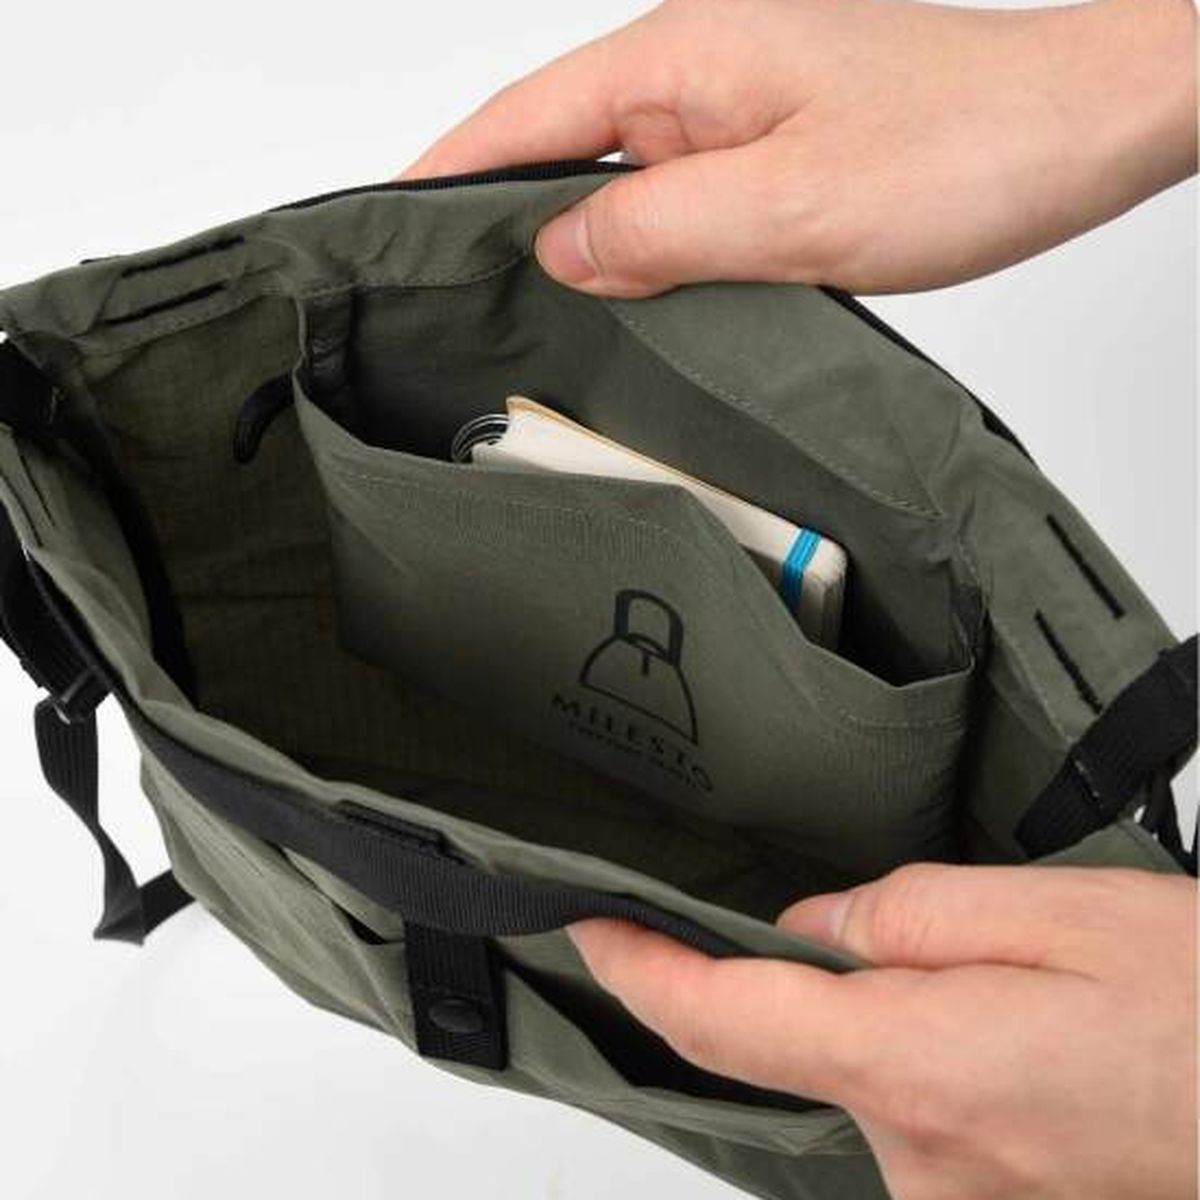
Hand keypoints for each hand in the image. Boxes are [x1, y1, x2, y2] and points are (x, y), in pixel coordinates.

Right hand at [402, 0, 1196, 297]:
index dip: (446, 175)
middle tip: (450, 303)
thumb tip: (561, 250)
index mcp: (681, 59)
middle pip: (559, 149)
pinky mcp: (771, 152)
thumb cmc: (965, 142)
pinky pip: (677, 202)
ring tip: (531, 319)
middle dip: (501, 220)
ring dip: (579, 244)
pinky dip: (644, 250)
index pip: (522, 119)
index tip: (384, 223)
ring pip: (621, 183)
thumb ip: (657, 228)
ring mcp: (735, 113)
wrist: (1078, 128)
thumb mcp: (787, 206)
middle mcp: (698, 73)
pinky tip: (636, 301)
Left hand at [569, 864, 1198, 1199]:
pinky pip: (909, 1113)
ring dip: (888, 1017)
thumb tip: (809, 929)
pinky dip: (922, 1058)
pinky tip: (1011, 1032)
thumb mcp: (1056, 911)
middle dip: (813, 974)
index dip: (639, 969)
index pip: (721, 1020)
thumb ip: (904, 916)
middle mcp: (920, 1157)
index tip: (592, 924)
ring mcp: (951, 1199)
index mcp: (919, 1066)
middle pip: (794, 1043)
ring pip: (861, 1074)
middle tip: (935, 931)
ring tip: (1012, 986)